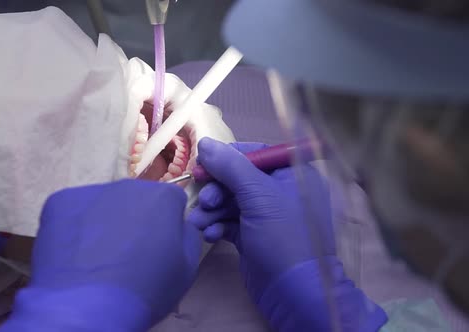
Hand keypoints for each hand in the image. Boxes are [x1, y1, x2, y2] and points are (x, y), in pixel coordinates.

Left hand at [0, 180, 200, 331]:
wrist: (85, 307)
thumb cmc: (144, 290)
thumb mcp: (186, 268)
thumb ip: (187, 235)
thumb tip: (176, 224)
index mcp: (162, 196)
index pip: (171, 201)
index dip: (166, 225)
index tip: (157, 248)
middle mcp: (127, 185)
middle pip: (136, 199)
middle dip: (134, 219)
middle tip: (126, 255)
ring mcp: (89, 192)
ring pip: (103, 203)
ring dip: (104, 222)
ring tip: (96, 258)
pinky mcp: (58, 202)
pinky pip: (73, 211)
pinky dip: (74, 228)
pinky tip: (74, 255)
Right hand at [187, 138, 386, 331]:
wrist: (292, 292)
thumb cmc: (282, 236)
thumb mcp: (258, 195)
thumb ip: (231, 166)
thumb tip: (205, 143)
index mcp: (292, 175)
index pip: (254, 154)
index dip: (227, 159)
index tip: (203, 165)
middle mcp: (280, 192)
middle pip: (238, 179)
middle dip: (217, 190)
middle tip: (205, 201)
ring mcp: (267, 216)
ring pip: (231, 202)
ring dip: (213, 210)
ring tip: (201, 223)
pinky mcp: (253, 236)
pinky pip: (230, 222)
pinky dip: (218, 226)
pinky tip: (210, 235)